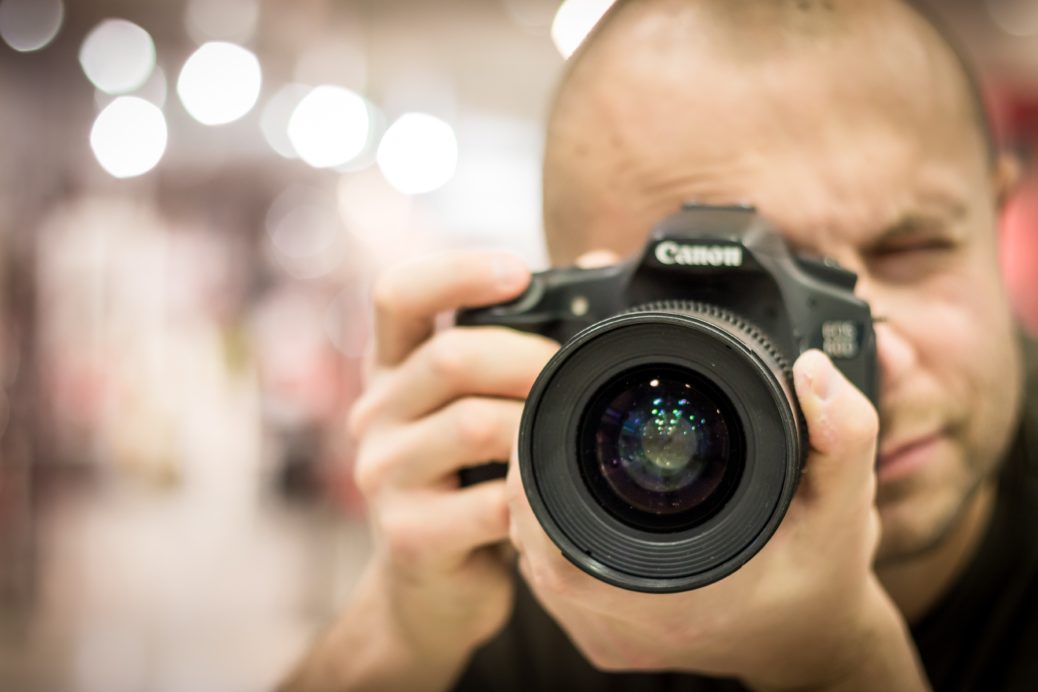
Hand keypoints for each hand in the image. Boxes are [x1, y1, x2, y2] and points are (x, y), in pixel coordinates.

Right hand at [343, 250, 557, 686]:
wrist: (432, 588)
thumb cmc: (467, 480)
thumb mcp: (478, 402)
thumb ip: (519, 337)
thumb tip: (593, 260)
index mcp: (392, 369)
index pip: (397, 295)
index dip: (454, 272)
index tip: (516, 271)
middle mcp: (374, 413)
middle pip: (449, 357)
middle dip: (528, 359)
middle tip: (574, 377)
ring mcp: (383, 476)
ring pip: (472, 424)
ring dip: (536, 428)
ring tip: (566, 439)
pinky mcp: (407, 534)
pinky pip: (487, 503)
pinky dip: (531, 498)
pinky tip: (545, 501)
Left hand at [507, 350, 928, 689]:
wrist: (811, 638)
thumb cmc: (820, 573)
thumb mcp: (845, 503)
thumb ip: (842, 434)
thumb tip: (810, 369)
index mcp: (681, 598)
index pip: (560, 552)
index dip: (533, 483)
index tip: (546, 423)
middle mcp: (633, 629)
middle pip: (536, 549)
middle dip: (533, 475)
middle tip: (553, 418)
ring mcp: (612, 640)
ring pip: (537, 564)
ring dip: (539, 502)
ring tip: (564, 447)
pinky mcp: (604, 639)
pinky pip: (552, 579)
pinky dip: (553, 530)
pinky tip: (577, 491)